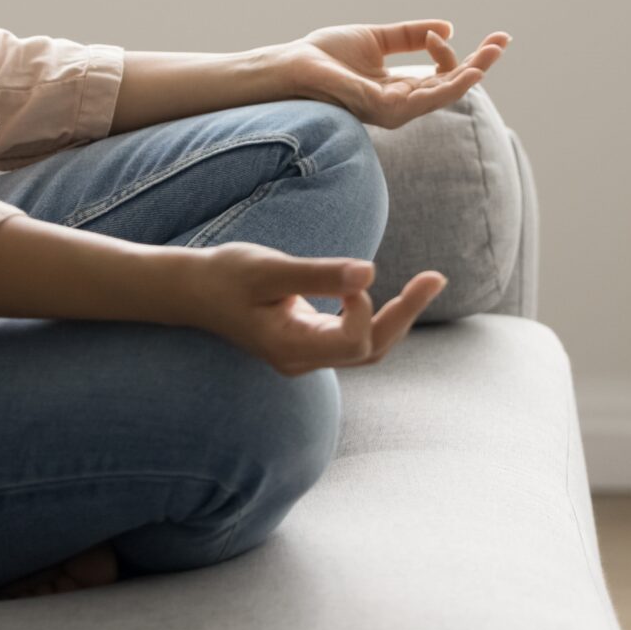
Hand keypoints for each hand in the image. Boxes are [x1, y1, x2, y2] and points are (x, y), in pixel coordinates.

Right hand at [178, 242, 444, 375]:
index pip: (352, 343)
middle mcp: (302, 360)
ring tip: (429, 282)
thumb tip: (371, 274)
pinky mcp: (308, 341)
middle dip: (406, 315)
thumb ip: (319, 274)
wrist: (193, 291)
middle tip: (437, 278)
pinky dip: (376, 315)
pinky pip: (353, 337)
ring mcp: (306, 355)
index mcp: (290, 348)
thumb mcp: (270, 270)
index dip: (364, 309)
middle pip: (370, 350)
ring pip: (366, 347)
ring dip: (398, 317)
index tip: (353, 275)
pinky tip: (396, 293)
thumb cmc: (227, 276)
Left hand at [266, 19, 509, 130]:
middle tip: (503, 40)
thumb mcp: (375, 39)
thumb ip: (408, 35)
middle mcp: (401, 103)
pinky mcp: (384, 109)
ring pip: (445, 94)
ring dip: (473, 73)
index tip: (438, 31)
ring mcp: (394, 110)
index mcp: (399, 88)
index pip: (440, 76)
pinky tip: (469, 71)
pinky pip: (426, 100)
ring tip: (492, 52)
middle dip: (480, 64)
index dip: (452, 55)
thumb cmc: (325, 56)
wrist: (291, 66)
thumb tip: (445, 27)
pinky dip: (450, 84)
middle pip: (452, 87)